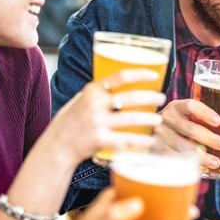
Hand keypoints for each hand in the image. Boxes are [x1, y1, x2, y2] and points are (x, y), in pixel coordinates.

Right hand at [46, 69, 165, 161]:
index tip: (155, 76)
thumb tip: (127, 82)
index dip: (141, 74)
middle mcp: (95, 104)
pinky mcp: (99, 140)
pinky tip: (150, 140)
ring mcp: (97, 122)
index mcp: (92, 90)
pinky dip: (141, 140)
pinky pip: (126, 139)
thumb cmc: (73, 120)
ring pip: (131, 118)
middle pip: (131, 97)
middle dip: (151, 97)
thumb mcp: (82, 99)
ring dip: (149, 119)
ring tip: (158, 119)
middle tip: (161, 98)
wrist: (57, 144)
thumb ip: (101, 92)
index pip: (120, 76)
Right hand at [154, 98, 219, 168]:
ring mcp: (159, 135)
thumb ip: (200, 119)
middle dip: (209, 138)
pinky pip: (174, 158)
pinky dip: (188, 164)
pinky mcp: (156, 149)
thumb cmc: (175, 125)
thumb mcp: (184, 116)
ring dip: (202, 156)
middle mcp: (166, 118)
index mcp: (176, 106)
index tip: (219, 122)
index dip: (205, 113)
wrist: (148, 132)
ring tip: (217, 162)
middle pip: (190, 128)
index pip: (191, 106)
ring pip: (183, 146)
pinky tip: (199, 169)